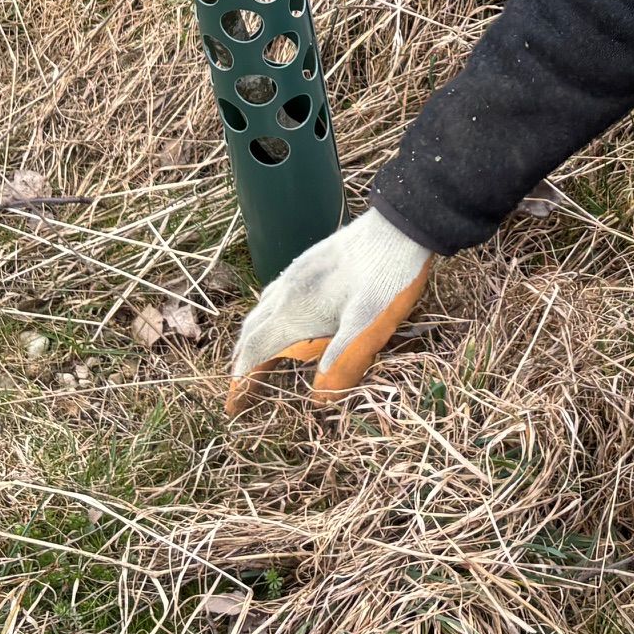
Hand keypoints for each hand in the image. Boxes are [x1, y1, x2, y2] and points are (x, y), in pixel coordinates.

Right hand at [226, 207, 433, 407]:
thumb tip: (319, 399)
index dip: (242, 381)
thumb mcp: (368, 327)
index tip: (232, 406)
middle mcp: (287, 290)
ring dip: (253, 338)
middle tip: (242, 390)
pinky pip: (274, 294)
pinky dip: (267, 316)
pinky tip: (283, 318)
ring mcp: (296, 273)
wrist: (401, 226)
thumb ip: (341, 362)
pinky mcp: (308, 262)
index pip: (255, 351)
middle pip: (250, 331)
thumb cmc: (387, 279)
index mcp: (294, 310)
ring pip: (261, 310)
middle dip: (243, 362)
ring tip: (255, 359)